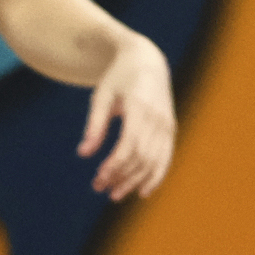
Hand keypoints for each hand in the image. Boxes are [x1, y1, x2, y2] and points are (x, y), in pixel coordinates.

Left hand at [79, 35, 176, 200]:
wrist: (148, 60)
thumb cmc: (119, 78)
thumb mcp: (102, 96)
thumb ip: (94, 125)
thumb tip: (83, 154)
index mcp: (139, 105)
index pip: (129, 144)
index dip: (114, 165)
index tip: (98, 178)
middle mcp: (157, 116)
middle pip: (141, 157)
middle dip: (121, 176)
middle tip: (99, 188)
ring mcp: (167, 123)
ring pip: (154, 161)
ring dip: (135, 181)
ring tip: (115, 194)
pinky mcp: (171, 128)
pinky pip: (166, 157)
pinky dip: (156, 176)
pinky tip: (142, 191)